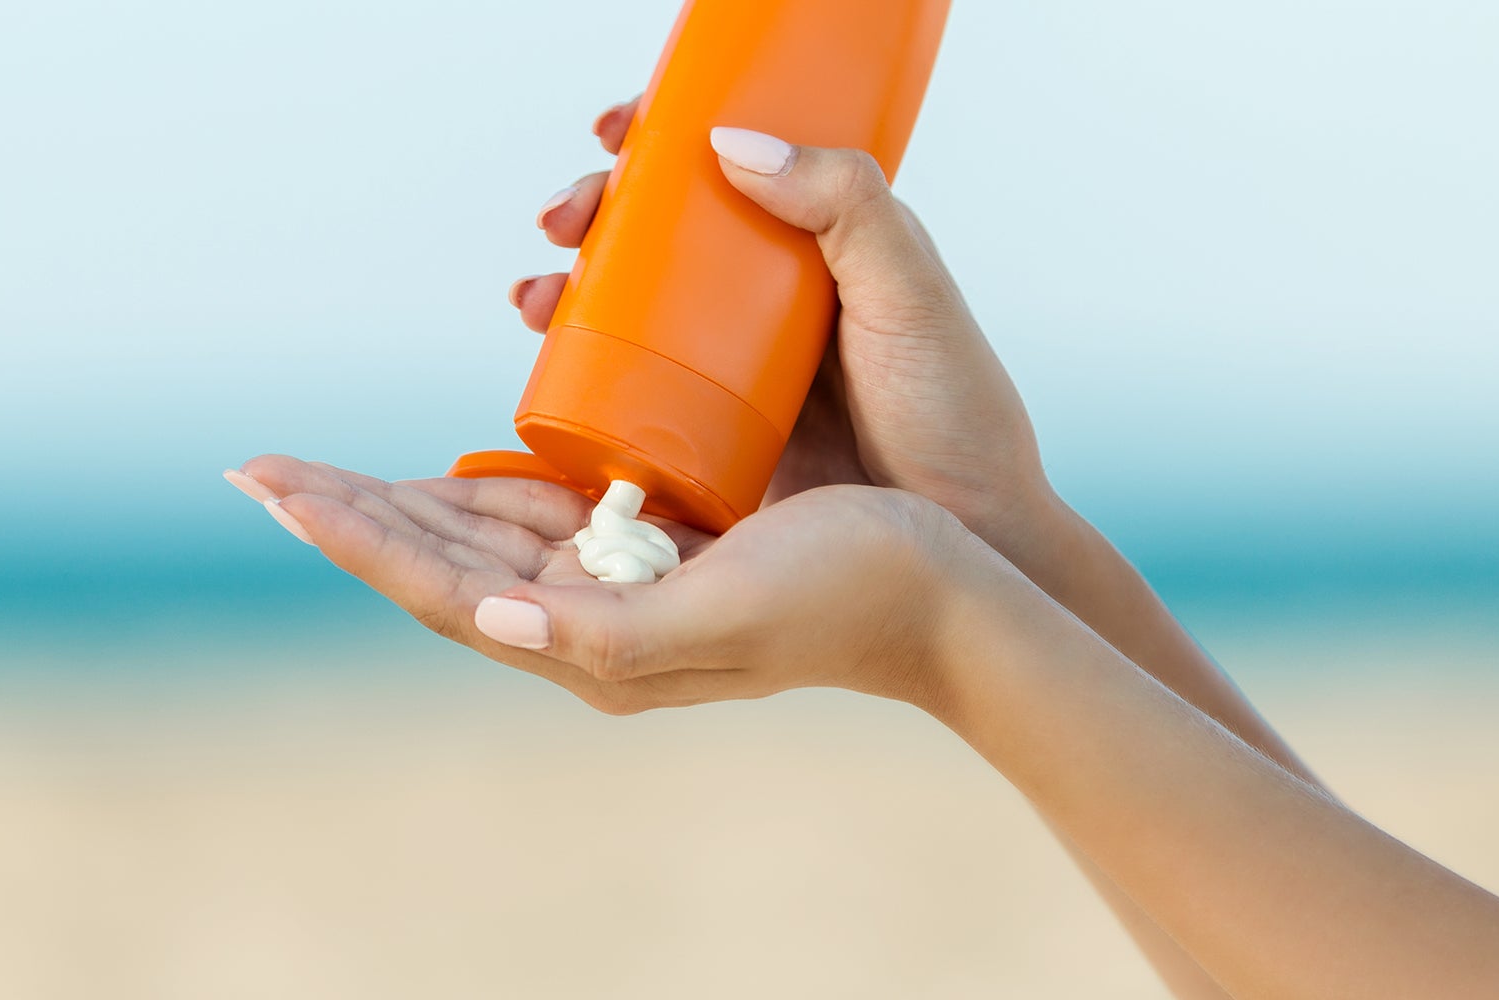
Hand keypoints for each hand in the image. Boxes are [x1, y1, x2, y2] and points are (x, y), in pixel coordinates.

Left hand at [226, 455, 973, 714]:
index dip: (354, 537)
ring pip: (478, 539)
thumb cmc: (848, 599)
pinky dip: (479, 489)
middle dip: (350, 516)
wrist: (949, 600)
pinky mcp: (656, 549)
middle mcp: (592, 623)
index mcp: (595, 645)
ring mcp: (621, 587)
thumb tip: (489, 620)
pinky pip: (541, 517)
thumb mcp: (726, 614)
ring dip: (396, 504)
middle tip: (259, 471)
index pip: (442, 587)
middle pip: (440, 562)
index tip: (272, 486)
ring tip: (318, 475)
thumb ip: (606, 633)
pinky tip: (450, 471)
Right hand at [514, 99, 1059, 555]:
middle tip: (561, 223)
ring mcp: (734, 370)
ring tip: (534, 299)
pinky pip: (629, 390)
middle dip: (594, 214)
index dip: (662, 141)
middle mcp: (769, 302)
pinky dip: (577, 369)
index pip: (728, 170)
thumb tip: (729, 141)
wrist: (964, 540)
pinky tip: (544, 364)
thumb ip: (845, 205)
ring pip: (633, 307)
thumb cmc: (952, 417)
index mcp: (821, 246)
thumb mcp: (907, 293)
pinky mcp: (710, 438)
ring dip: (567, 289)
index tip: (617, 131)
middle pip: (661, 234)